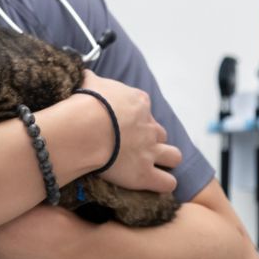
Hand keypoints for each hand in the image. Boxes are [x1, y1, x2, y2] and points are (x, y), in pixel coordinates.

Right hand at [77, 71, 181, 192]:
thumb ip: (92, 79)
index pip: (144, 108)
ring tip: (151, 165)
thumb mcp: (88, 81)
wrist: (85, 126)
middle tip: (131, 145)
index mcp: (138, 102)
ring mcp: (150, 150)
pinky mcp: (145, 174)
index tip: (120, 122)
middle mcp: (149, 126)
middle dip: (150, 139)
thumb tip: (86, 75)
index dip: (135, 117)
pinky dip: (163, 183)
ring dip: (165, 159)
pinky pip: (167, 182)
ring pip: (173, 156)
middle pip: (159, 133)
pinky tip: (153, 183)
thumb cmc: (85, 102)